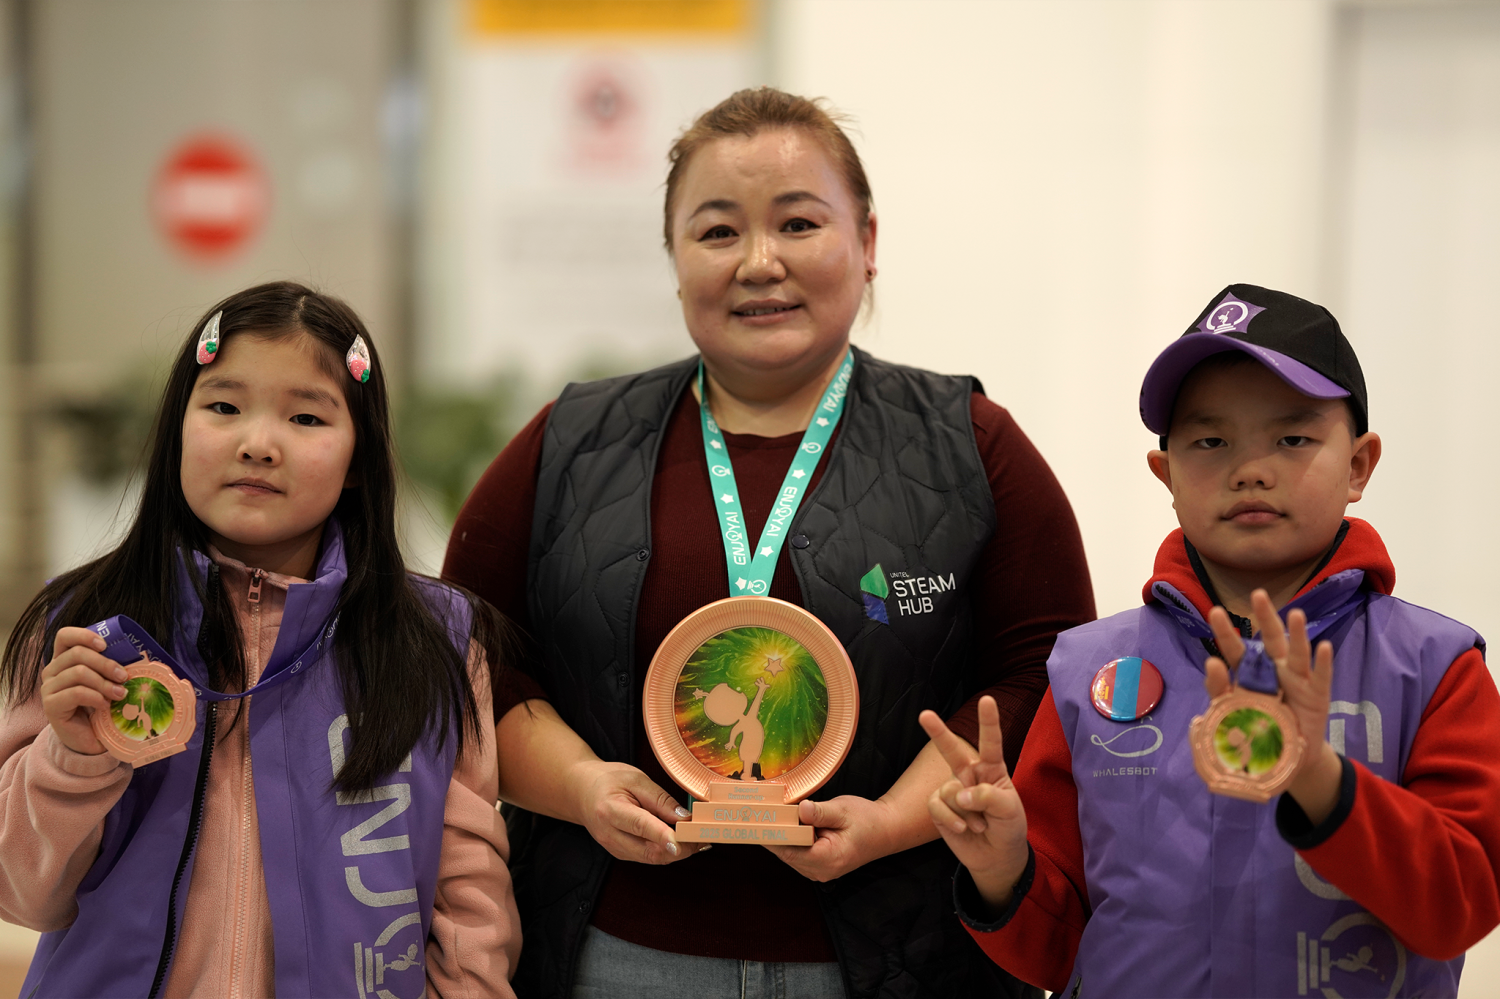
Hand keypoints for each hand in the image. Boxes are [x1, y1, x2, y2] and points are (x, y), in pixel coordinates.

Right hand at [40, 627, 127, 755]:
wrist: (90, 738)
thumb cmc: (101, 705)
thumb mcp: (107, 681)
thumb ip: (112, 666)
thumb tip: (136, 655)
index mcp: (64, 660)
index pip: (65, 636)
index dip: (85, 636)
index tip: (105, 646)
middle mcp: (52, 671)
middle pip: (77, 654)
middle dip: (106, 664)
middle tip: (124, 677)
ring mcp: (48, 688)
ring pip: (78, 673)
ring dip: (104, 683)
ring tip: (120, 694)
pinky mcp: (50, 705)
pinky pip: (76, 693)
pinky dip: (96, 697)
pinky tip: (105, 706)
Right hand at [569, 759, 707, 864]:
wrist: (581, 792)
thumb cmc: (608, 780)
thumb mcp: (635, 779)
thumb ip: (660, 799)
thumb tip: (684, 817)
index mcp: (610, 810)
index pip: (640, 826)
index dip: (663, 836)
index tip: (682, 841)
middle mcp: (610, 835)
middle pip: (649, 850)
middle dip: (680, 847)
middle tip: (703, 836)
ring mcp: (614, 848)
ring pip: (652, 858)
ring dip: (677, 852)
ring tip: (697, 838)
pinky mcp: (621, 854)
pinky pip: (648, 857)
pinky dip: (667, 852)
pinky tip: (682, 842)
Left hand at [764, 794, 894, 881]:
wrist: (886, 831)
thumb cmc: (867, 820)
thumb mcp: (844, 810)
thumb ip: (820, 812)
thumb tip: (800, 808)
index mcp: (829, 859)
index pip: (791, 850)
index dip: (771, 836)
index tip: (755, 823)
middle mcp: (822, 871)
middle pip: (787, 854)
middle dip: (772, 835)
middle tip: (753, 815)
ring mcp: (820, 871)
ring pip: (790, 855)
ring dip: (779, 837)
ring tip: (763, 817)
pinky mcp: (818, 865)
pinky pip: (797, 854)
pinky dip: (789, 840)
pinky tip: (781, 824)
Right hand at [917, 696, 1028, 911]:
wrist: (995, 857)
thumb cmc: (1008, 828)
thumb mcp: (1009, 811)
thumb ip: (988, 796)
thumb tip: (960, 793)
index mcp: (992, 770)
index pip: (990, 743)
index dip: (988, 721)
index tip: (987, 699)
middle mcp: (970, 775)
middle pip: (951, 750)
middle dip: (937, 732)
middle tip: (925, 715)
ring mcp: (953, 790)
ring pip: (948, 790)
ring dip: (964, 811)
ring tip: (979, 824)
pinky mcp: (939, 807)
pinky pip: (936, 805)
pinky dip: (950, 818)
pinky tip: (962, 828)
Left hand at [1206, 590, 1341, 821]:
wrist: (1285, 760)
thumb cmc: (1254, 732)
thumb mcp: (1229, 718)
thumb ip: (1217, 695)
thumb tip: (1208, 675)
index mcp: (1248, 674)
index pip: (1234, 650)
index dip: (1225, 633)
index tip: (1215, 613)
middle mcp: (1273, 670)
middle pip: (1269, 640)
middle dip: (1265, 616)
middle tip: (1258, 595)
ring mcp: (1297, 681)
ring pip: (1297, 653)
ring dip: (1297, 633)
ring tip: (1295, 614)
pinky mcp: (1317, 696)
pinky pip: (1321, 677)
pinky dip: (1323, 662)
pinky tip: (1323, 646)